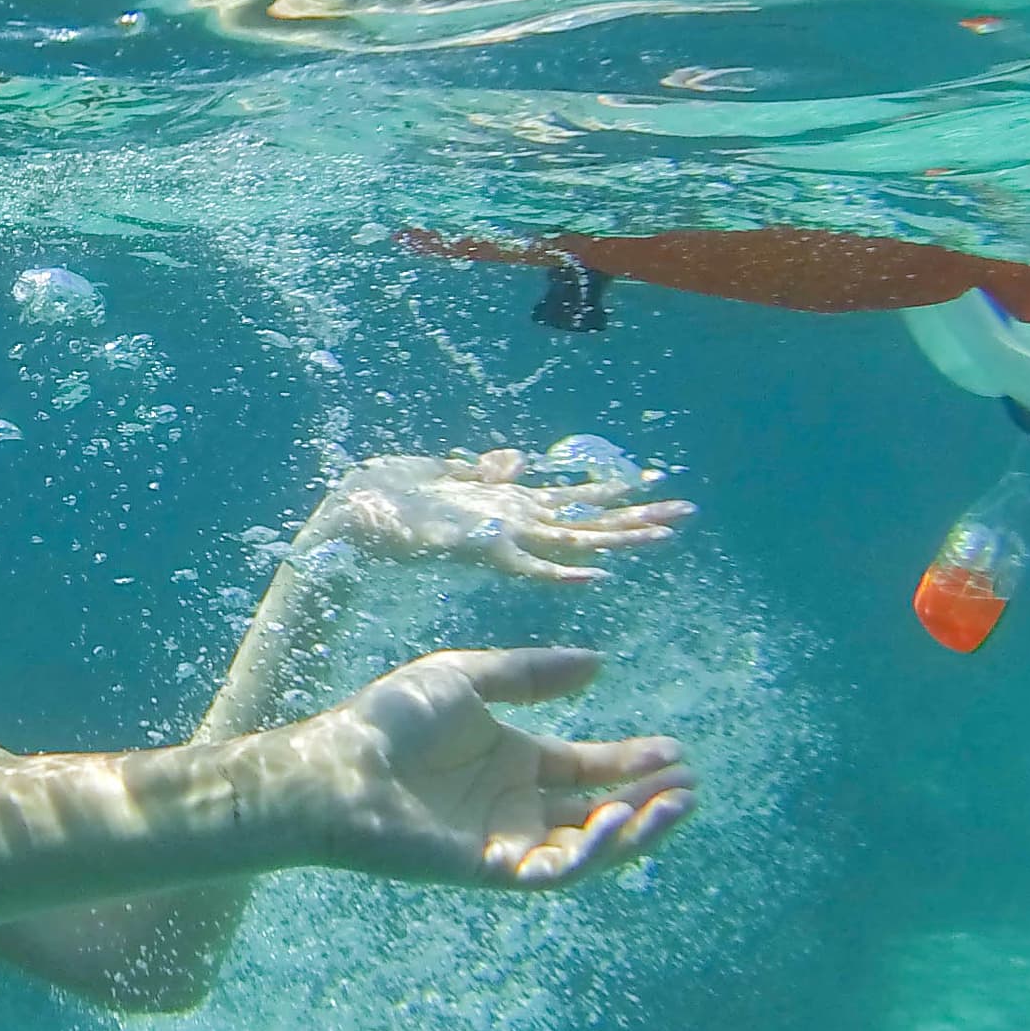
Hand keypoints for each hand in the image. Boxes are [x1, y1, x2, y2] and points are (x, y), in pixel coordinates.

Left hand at [291, 647, 691, 889]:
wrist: (339, 764)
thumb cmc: (390, 719)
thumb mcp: (468, 677)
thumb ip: (531, 674)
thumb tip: (599, 664)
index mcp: (512, 762)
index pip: (587, 768)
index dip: (632, 763)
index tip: (674, 750)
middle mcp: (514, 807)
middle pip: (598, 812)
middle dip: (647, 801)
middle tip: (688, 784)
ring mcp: (504, 840)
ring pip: (588, 848)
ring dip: (635, 832)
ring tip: (674, 804)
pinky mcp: (490, 868)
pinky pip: (553, 869)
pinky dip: (590, 851)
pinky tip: (616, 819)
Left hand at [297, 447, 692, 584]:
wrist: (342, 522)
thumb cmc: (382, 500)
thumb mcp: (437, 472)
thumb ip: (477, 468)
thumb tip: (515, 457)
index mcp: (502, 504)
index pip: (568, 498)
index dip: (609, 492)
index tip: (652, 481)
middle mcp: (510, 523)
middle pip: (586, 520)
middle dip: (636, 516)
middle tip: (686, 511)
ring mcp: (499, 538)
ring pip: (572, 538)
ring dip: (619, 536)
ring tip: (666, 532)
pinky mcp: (478, 552)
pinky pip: (528, 565)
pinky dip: (561, 571)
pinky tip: (596, 573)